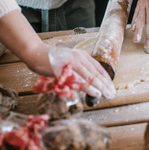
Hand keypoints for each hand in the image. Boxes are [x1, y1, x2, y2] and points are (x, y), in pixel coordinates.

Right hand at [0, 11, 115, 99]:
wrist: (36, 54)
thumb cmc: (52, 60)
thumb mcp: (69, 62)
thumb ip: (78, 70)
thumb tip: (88, 83)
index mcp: (82, 56)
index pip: (99, 68)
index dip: (106, 79)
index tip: (111, 88)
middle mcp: (80, 58)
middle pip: (97, 73)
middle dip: (106, 85)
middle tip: (112, 95)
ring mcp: (73, 63)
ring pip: (91, 77)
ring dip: (100, 88)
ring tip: (107, 96)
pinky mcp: (66, 69)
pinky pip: (80, 80)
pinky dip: (89, 88)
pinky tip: (96, 93)